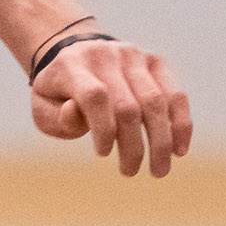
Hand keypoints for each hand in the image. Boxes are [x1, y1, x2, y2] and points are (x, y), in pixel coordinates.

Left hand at [29, 36, 191, 177]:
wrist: (77, 53)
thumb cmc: (59, 92)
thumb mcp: (44, 106)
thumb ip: (56, 117)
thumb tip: (75, 115)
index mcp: (72, 65)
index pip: (95, 96)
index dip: (103, 129)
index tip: (103, 155)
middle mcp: (106, 55)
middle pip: (128, 105)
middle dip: (132, 145)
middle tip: (130, 172)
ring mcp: (134, 56)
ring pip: (156, 102)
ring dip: (161, 141)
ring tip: (159, 171)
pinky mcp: (155, 62)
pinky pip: (175, 94)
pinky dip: (181, 124)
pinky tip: (179, 150)